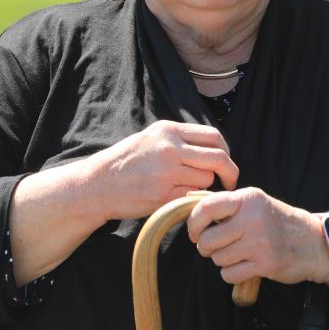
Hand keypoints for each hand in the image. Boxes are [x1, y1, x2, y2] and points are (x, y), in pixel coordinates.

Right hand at [85, 120, 238, 221]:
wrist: (98, 184)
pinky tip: (182, 198)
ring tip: (189, 188)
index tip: (226, 162)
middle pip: (218, 158)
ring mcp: (167, 172)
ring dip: (205, 186)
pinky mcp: (164, 195)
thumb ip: (180, 139)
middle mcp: (170, 148)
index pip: (214, 136)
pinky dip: (193, 199)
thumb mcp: (152, 137)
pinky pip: (193, 196)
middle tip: (229, 182)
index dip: (226, 151)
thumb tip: (213, 147)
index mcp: (169, 130)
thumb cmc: (127, 161)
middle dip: (229, 172)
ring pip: (206, 179)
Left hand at [186, 188, 328, 285]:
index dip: (194, 223)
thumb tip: (188, 204)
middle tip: (217, 246)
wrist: (312, 241)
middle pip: (208, 240)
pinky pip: (230, 274)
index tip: (195, 232)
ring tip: (238, 254)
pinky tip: (244, 265)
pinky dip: (232, 273)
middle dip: (207, 247)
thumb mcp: (255, 203)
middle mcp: (253, 218)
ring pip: (218, 259)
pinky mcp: (265, 263)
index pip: (207, 207)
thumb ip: (227, 204)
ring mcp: (260, 242)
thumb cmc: (276, 221)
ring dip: (223, 260)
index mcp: (248, 199)